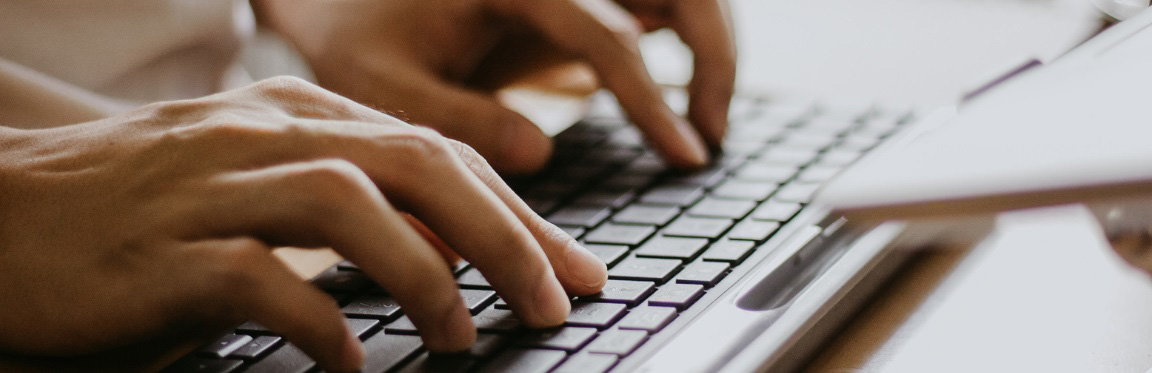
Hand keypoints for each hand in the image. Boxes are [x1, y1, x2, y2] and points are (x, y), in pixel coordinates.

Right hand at [0, 77, 606, 371]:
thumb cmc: (138, 212)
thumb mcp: (256, 185)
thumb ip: (347, 202)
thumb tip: (452, 251)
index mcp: (296, 117)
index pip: (436, 151)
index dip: (519, 212)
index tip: (574, 271)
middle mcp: (262, 135)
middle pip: (416, 163)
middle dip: (505, 234)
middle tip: (556, 302)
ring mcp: (210, 187)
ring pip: (349, 204)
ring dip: (426, 273)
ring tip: (463, 338)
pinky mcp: (160, 252)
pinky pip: (258, 278)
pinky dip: (319, 323)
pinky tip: (348, 367)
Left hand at [254, 0, 735, 172]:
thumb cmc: (356, 31)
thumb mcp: (382, 81)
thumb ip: (458, 118)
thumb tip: (540, 154)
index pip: (606, 31)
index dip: (652, 98)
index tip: (686, 155)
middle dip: (714, 53)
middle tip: (709, 136)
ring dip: (710, 44)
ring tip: (703, 126)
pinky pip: (653, 3)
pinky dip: (684, 41)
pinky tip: (677, 101)